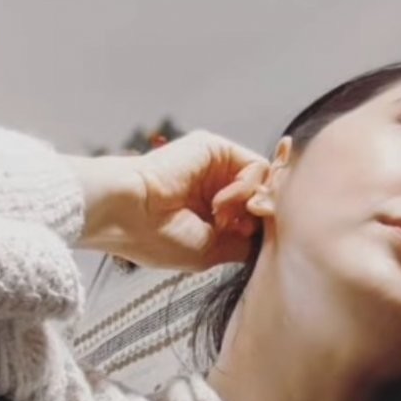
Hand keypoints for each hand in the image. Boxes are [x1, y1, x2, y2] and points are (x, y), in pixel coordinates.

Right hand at [78, 128, 271, 274]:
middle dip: (259, 217)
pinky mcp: (215, 148)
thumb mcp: (211, 251)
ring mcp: (217, 167)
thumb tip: (272, 233)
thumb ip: (244, 241)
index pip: (255, 217)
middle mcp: (216, 188)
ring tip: (221, 218)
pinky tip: (220, 204)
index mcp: (212, 216)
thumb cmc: (158, 239)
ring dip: (249, 205)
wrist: (128, 214)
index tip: (246, 243)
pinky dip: (246, 189)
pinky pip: (254, 167)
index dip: (262, 229)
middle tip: (237, 230)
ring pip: (264, 182)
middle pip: (264, 197)